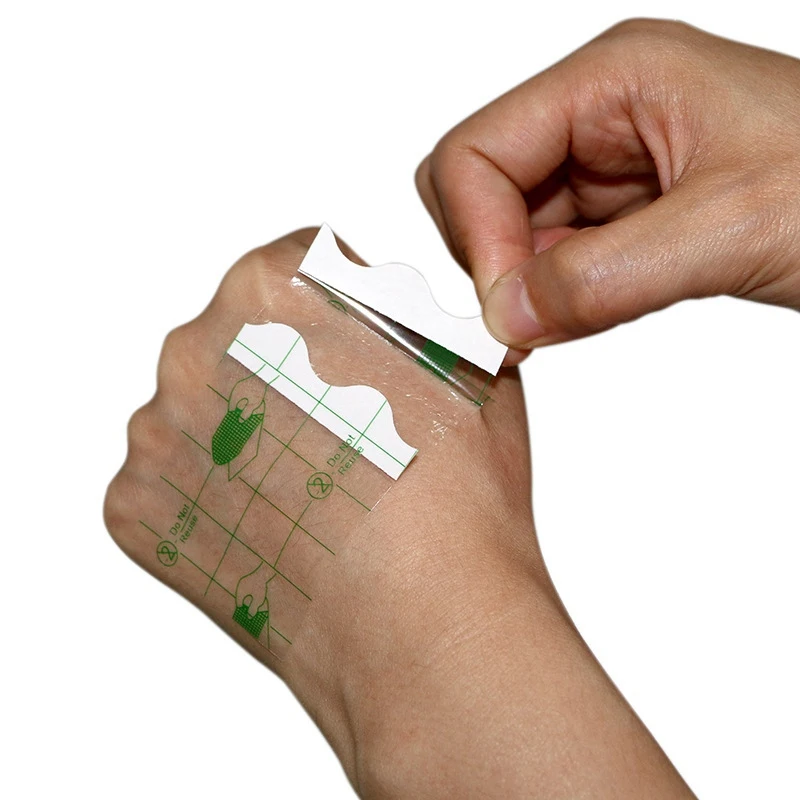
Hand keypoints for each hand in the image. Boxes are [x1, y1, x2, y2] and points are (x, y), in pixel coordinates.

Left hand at [105, 230, 692, 797]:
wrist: (426, 625)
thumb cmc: (455, 497)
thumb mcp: (461, 363)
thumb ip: (407, 316)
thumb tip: (392, 318)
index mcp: (269, 288)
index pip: (290, 264)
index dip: (332, 308)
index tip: (347, 351)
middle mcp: (193, 346)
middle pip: (237, 337)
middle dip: (282, 370)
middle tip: (335, 428)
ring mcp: (155, 431)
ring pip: (200, 412)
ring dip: (244, 436)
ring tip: (309, 488)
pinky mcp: (135, 508)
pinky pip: (172, 483)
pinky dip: (212, 500)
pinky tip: (274, 529)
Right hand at [417, 19, 799, 361]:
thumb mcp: (733, 227)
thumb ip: (605, 276)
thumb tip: (505, 317)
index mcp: (612, 80)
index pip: (476, 152)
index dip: (477, 235)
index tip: (509, 309)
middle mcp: (598, 118)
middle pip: (479, 188)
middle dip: (491, 258)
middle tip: (526, 321)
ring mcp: (608, 172)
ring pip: (510, 233)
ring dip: (524, 286)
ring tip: (570, 323)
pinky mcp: (624, 221)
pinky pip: (552, 262)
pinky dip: (553, 300)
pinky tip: (584, 319)